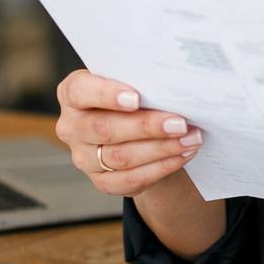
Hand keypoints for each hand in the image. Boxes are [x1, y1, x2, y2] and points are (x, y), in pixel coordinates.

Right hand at [55, 70, 204, 197]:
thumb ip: (140, 81)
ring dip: (162, 148)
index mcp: (73, 94)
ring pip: (121, 156)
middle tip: (180, 123)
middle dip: (147, 126)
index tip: (137, 98)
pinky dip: (161, 167)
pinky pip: (131, 179)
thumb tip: (172, 84)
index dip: (106, 94)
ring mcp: (84, 157)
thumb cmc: (134, 98)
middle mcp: (72, 127)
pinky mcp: (102, 181)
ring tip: (190, 138)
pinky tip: (182, 155)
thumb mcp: (131, 83)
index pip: (79, 91)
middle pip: (104, 128)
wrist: (135, 130)